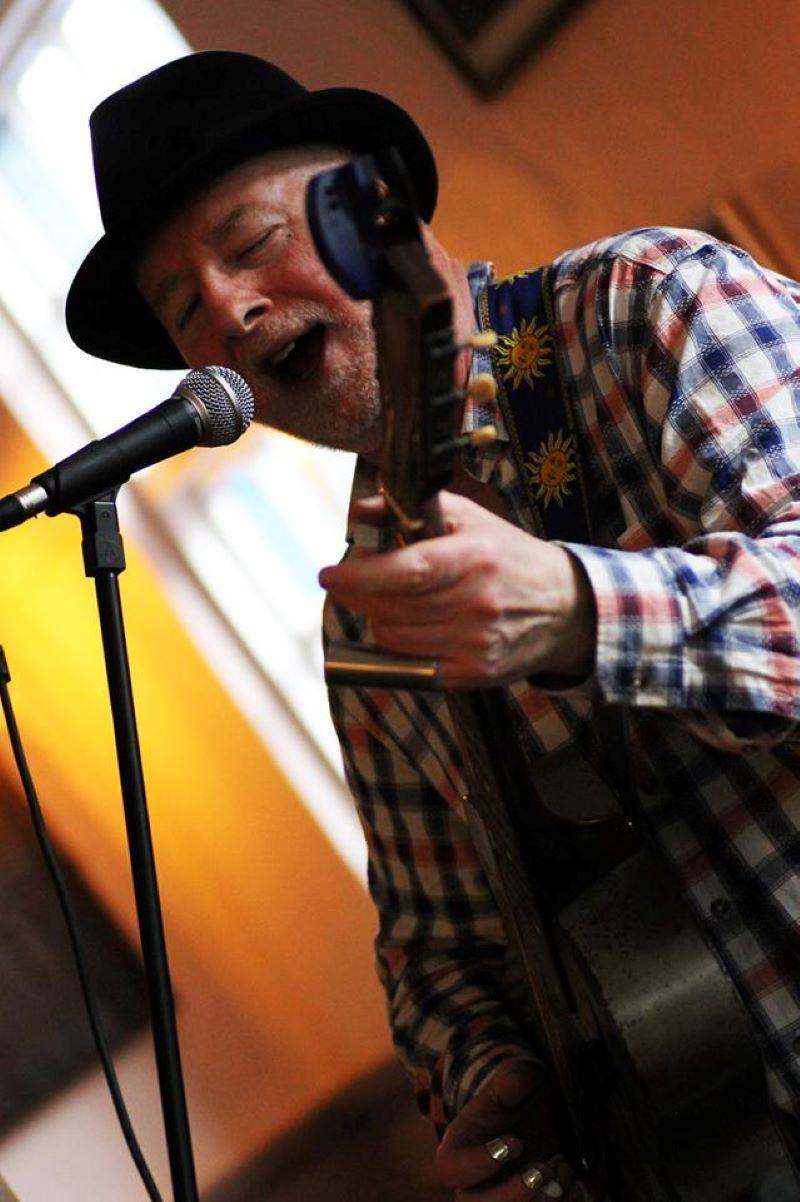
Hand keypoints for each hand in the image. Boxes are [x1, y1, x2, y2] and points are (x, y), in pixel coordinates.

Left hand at [318, 492, 595, 687]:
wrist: (564, 609)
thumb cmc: (509, 558)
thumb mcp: (470, 519)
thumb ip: (413, 510)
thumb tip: (360, 511)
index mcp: (473, 559)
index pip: (404, 572)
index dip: (359, 575)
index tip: (330, 573)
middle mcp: (474, 604)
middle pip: (389, 607)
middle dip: (360, 594)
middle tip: (354, 582)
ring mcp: (473, 644)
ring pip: (393, 637)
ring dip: (379, 618)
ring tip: (394, 601)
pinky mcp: (471, 673)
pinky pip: (410, 664)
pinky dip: (400, 646)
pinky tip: (412, 628)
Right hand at [436, 1059, 589, 1199]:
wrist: (534, 1120)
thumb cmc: (515, 1102)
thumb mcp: (510, 1083)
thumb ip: (511, 1081)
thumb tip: (515, 1084)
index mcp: (457, 1153)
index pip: (452, 1169)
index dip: (481, 1161)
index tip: (514, 1143)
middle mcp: (472, 1187)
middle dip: (514, 1195)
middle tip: (542, 1171)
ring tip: (563, 1171)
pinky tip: (573, 1186)